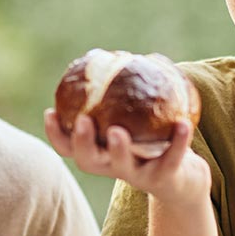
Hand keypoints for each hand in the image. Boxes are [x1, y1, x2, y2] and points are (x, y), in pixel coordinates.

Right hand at [44, 110, 209, 208]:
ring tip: (117, 131)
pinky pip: (171, 159)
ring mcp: (138, 174)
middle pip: (89, 160)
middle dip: (82, 142)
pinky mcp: (164, 177)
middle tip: (84, 121)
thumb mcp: (133, 121)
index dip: (57, 133)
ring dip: (118, 149)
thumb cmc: (150, 141)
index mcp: (100, 152)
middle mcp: (113, 167)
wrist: (181, 180)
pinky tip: (183, 124)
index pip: (69, 147)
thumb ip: (122, 94)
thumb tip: (116, 55)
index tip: (51, 112)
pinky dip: (178, 142)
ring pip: (123, 166)